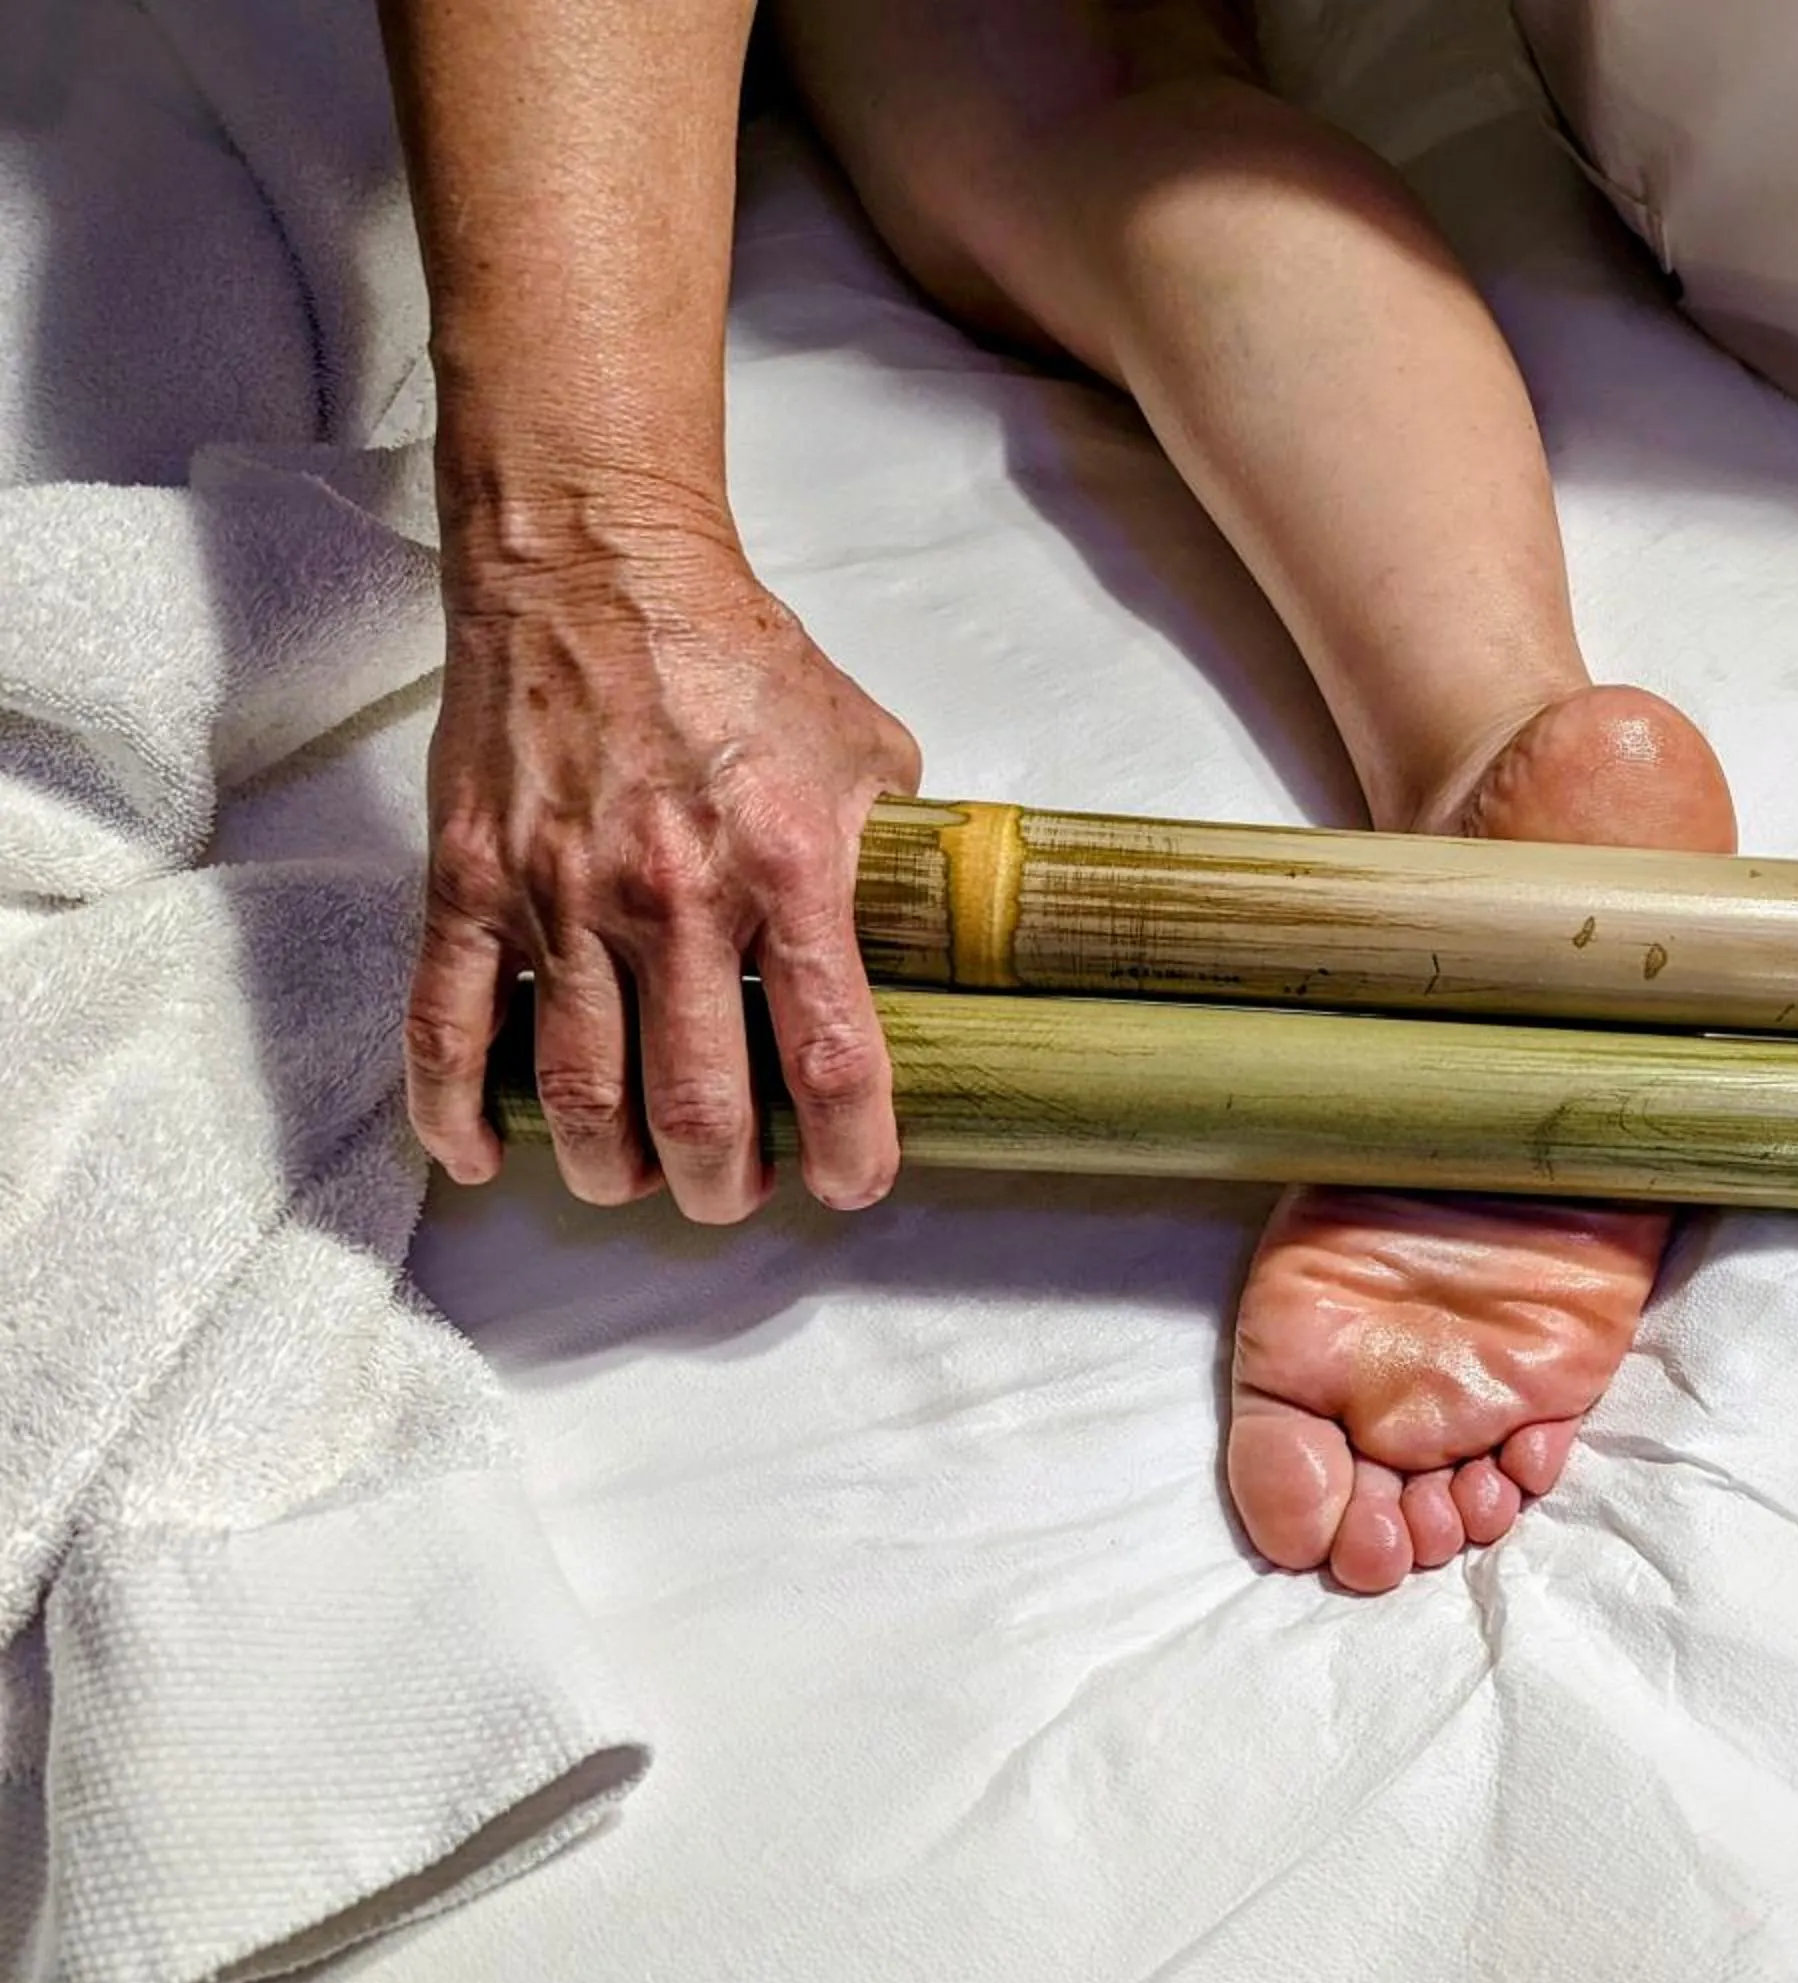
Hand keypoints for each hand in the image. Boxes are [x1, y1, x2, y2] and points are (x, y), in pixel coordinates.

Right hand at [404, 530, 922, 1220]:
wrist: (592, 570)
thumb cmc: (733, 660)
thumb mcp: (865, 750)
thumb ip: (898, 853)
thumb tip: (942, 928)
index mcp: (789, 867)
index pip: (832, 1054)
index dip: (850, 1150)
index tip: (852, 1185)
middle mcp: (674, 895)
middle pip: (697, 1107)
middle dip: (722, 1183)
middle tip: (733, 1191)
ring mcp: (561, 895)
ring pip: (580, 1095)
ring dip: (613, 1169)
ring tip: (638, 1177)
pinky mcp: (470, 883)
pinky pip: (449, 1031)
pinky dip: (462, 1116)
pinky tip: (490, 1157)